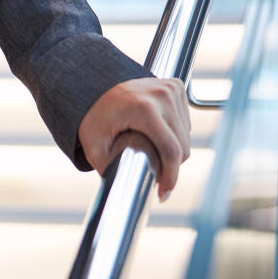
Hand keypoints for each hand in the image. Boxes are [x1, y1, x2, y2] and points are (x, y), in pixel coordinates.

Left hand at [77, 77, 191, 202]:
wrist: (92, 84)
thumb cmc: (91, 116)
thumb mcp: (94, 145)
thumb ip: (108, 168)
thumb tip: (120, 194)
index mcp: (144, 109)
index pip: (171, 150)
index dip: (170, 176)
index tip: (163, 194)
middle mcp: (162, 95)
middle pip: (182, 144)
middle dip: (172, 166)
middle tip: (157, 179)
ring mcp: (171, 88)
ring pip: (186, 133)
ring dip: (175, 148)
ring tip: (154, 155)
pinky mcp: (175, 85)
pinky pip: (184, 119)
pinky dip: (175, 132)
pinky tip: (158, 135)